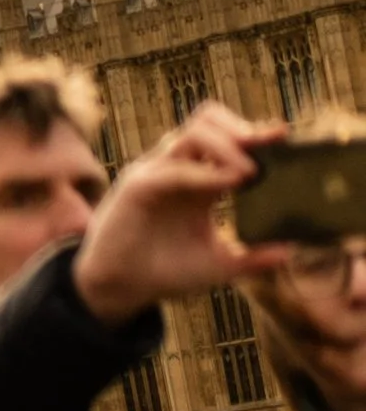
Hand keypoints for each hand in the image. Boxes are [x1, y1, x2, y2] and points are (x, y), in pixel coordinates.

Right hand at [74, 102, 287, 327]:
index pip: (226, 140)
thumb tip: (289, 250)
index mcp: (199, 181)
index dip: (255, 134)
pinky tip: (229, 183)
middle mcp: (179, 170)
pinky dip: (202, 173)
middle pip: (207, 121)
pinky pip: (172, 168)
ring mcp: (157, 173)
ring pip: (190, 133)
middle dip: (240, 127)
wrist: (121, 289)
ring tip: (249, 171)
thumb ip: (252, 258)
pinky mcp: (137, 186)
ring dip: (225, 145)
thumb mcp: (219, 265)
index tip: (283, 136)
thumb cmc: (166, 272)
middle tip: (268, 144)